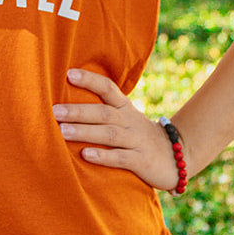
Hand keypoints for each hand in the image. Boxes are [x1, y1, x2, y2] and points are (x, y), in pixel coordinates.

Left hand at [52, 68, 179, 191]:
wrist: (178, 156)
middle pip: (103, 112)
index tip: (69, 73)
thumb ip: (103, 111)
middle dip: (78, 111)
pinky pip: (121, 158)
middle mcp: (130, 121)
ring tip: (63, 131)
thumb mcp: (126, 119)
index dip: (90, 80)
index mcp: (125, 108)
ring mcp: (137, 140)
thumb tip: (66, 104)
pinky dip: (104, 156)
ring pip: (110, 134)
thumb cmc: (139, 136)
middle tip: (55, 110)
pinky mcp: (142, 161)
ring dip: (85, 132)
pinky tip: (86, 155)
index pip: (108, 88)